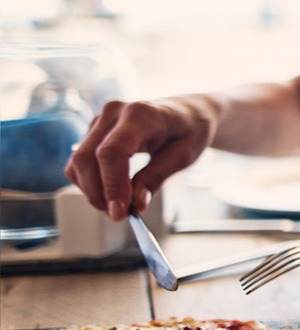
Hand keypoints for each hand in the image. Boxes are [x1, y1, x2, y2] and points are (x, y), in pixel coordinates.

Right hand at [64, 98, 216, 220]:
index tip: (119, 212)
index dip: (111, 185)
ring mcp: (101, 120)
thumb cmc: (190, 130)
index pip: (112, 152)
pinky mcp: (94, 131)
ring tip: (117, 206)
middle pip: (87, 157)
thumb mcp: (184, 155)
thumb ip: (156, 177)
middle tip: (118, 216)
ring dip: (92, 190)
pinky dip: (90, 182)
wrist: (188, 113)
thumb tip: (136, 204)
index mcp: (141, 114)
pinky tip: (110, 193)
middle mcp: (114, 112)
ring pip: (78, 162)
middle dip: (98, 193)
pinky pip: (80, 161)